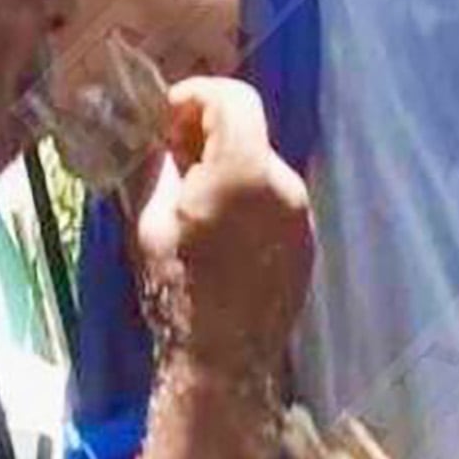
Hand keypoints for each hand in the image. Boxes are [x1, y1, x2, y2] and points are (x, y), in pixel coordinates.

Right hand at [135, 74, 313, 379]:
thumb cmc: (176, 292)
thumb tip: (157, 136)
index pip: (234, 97)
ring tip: (193, 203)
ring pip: (261, 166)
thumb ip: (159, 166)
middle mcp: (285, 184)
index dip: (197, 95)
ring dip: (228, 169)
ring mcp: (301, 215)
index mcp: (245, 171)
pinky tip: (220, 232)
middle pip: (248, 131)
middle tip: (172, 157)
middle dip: (208, 135)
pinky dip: (247, 199)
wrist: (223, 363)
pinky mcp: (306, 242)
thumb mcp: (151, 221)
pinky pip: (273, 200)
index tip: (168, 116)